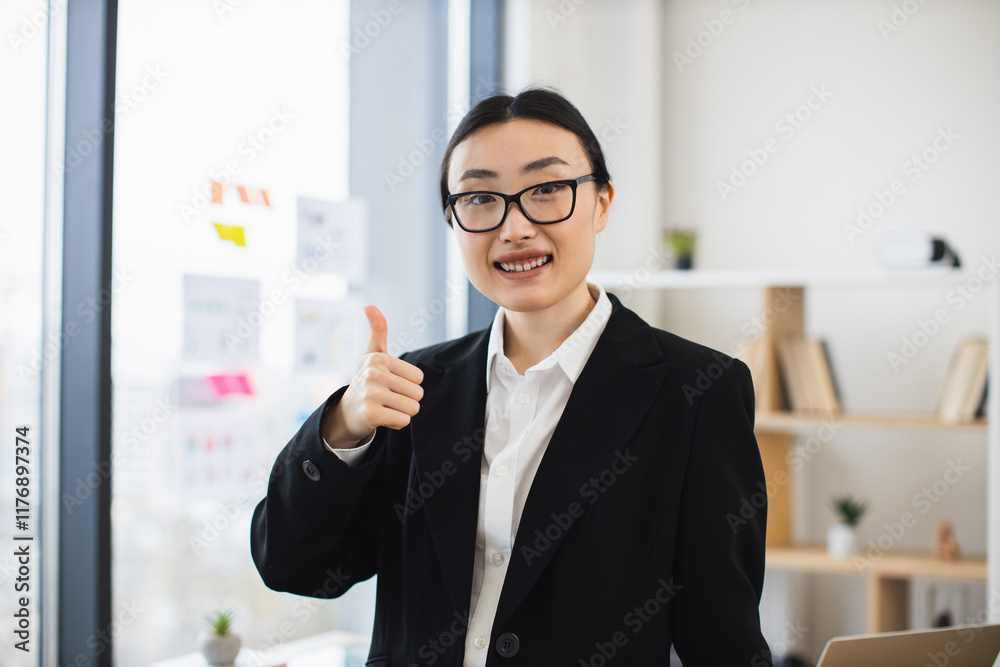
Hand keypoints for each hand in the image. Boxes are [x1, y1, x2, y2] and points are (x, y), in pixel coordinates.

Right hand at [322, 305, 423, 447]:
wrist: (347, 412)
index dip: (409, 384)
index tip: (390, 384)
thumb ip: (377, 331)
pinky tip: (381, 418)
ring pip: (412, 408)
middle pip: (418, 394)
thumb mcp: (372, 355)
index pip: (419, 377)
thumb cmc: (366, 381)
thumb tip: (370, 306)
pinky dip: (396, 423)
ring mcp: (371, 394)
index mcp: (379, 359)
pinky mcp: (371, 414)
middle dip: (407, 400)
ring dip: (402, 412)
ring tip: (385, 407)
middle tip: (387, 398)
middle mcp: (373, 374)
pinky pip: (404, 421)